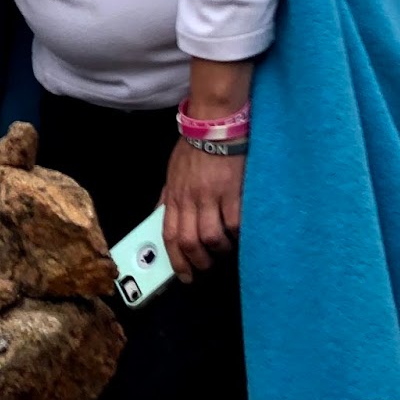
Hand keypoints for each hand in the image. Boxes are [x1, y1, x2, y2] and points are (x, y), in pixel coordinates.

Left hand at [160, 138, 242, 284]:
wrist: (213, 124)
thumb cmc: (193, 148)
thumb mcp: (172, 173)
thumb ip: (168, 197)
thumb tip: (159, 217)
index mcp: (174, 196)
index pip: (169, 236)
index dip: (176, 261)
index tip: (185, 276)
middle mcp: (190, 199)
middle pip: (189, 242)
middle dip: (199, 261)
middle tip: (208, 266)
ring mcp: (211, 195)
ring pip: (211, 237)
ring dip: (219, 249)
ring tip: (225, 248)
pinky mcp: (232, 190)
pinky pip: (234, 222)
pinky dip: (237, 233)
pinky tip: (241, 233)